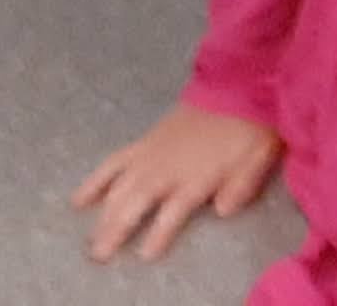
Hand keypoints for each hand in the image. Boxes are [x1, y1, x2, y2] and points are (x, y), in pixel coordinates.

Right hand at [73, 101, 279, 263]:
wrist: (238, 82)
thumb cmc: (251, 125)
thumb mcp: (258, 157)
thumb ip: (241, 186)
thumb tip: (222, 211)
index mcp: (195, 177)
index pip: (171, 214)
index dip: (158, 235)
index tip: (146, 254)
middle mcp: (166, 169)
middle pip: (134, 204)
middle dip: (116, 230)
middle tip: (99, 255)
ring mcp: (150, 155)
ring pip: (118, 188)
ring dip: (102, 215)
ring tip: (91, 240)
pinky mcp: (143, 141)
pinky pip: (112, 163)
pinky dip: (94, 181)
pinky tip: (78, 199)